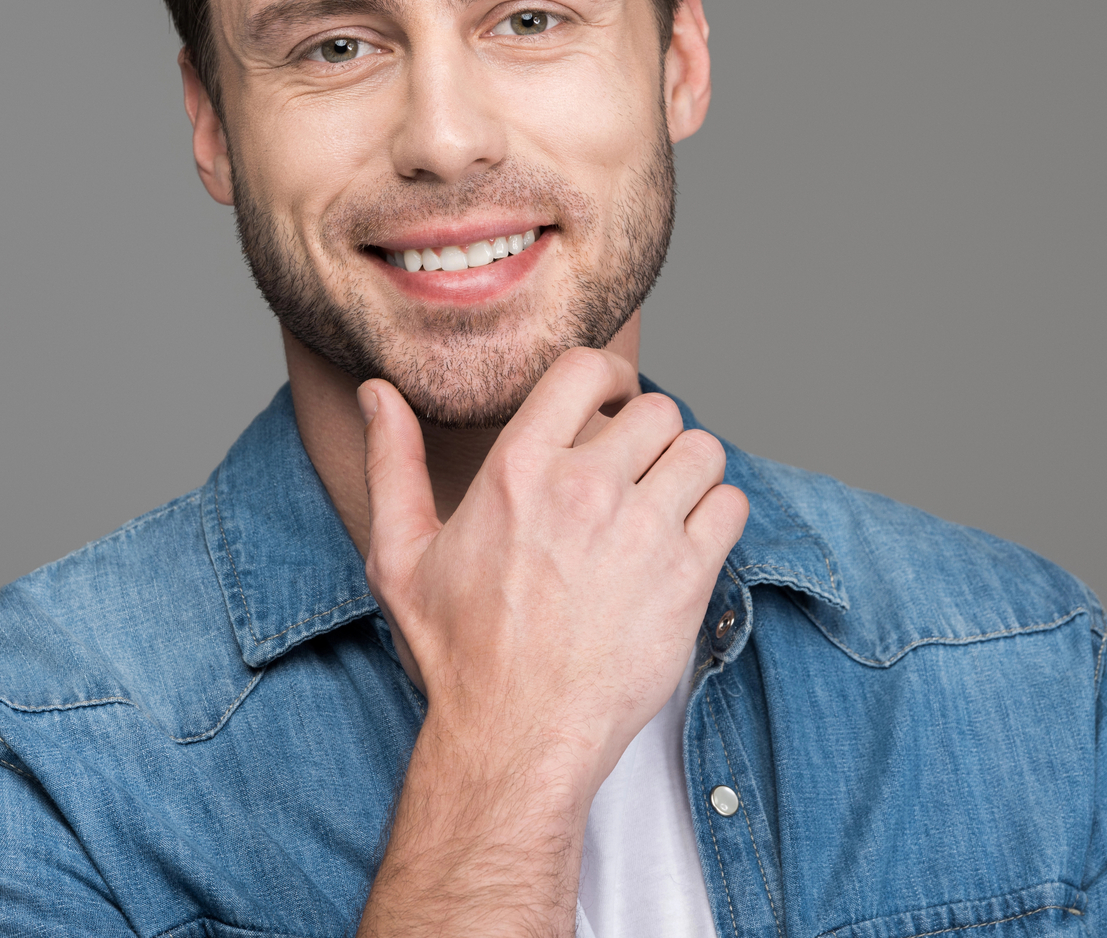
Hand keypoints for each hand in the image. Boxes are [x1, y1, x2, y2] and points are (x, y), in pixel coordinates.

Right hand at [359, 347, 747, 801]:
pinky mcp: (686, 577)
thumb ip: (391, 463)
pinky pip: (730, 504)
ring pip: (702, 450)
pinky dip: (716, 515)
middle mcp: (585, 489)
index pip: (585, 368)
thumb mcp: (400, 555)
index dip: (609, 373)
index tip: (611, 398)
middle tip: (633, 471)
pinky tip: (685, 541)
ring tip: (663, 503)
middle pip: (657, 410)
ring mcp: (642, 532)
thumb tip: (376, 391)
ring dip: (687, 471)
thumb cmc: (457, 652)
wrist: (515, 737)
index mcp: (518, 470)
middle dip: (648, 435)